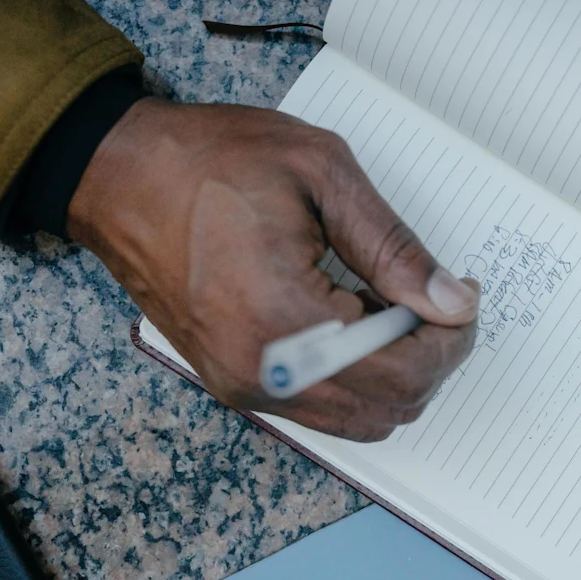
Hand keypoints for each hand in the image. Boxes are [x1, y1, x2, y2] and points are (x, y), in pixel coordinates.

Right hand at [68, 99, 479, 441]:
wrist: (118, 175)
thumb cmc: (210, 160)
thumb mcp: (321, 174)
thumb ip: (394, 247)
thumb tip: (451, 302)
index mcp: (283, 317)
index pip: (403, 371)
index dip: (451, 339)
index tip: (461, 296)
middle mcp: (262, 372)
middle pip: (390, 405)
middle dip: (433, 356)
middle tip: (439, 299)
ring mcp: (244, 387)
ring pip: (362, 419)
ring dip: (398, 372)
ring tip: (394, 306)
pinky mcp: (236, 384)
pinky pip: (324, 408)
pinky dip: (360, 378)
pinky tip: (358, 322)